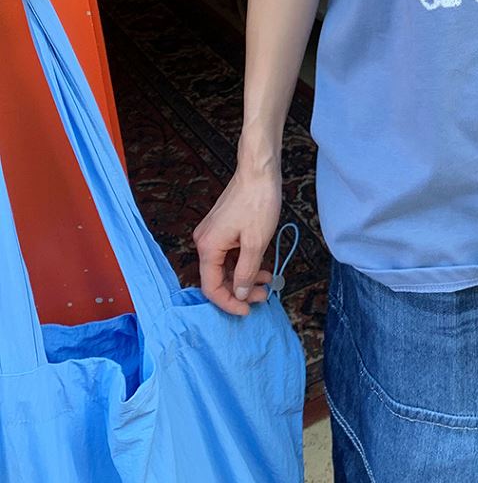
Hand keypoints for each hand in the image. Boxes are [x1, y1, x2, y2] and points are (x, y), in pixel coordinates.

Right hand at [193, 147, 283, 308]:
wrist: (259, 172)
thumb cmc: (257, 202)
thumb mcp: (255, 243)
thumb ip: (246, 272)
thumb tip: (239, 293)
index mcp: (208, 246)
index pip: (211, 287)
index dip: (228, 303)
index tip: (246, 310)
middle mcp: (205, 242)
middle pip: (218, 278)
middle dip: (240, 290)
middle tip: (263, 295)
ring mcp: (213, 235)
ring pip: (226, 268)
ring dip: (245, 278)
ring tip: (266, 282)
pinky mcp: (223, 230)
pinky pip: (230, 255)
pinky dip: (244, 265)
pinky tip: (261, 269)